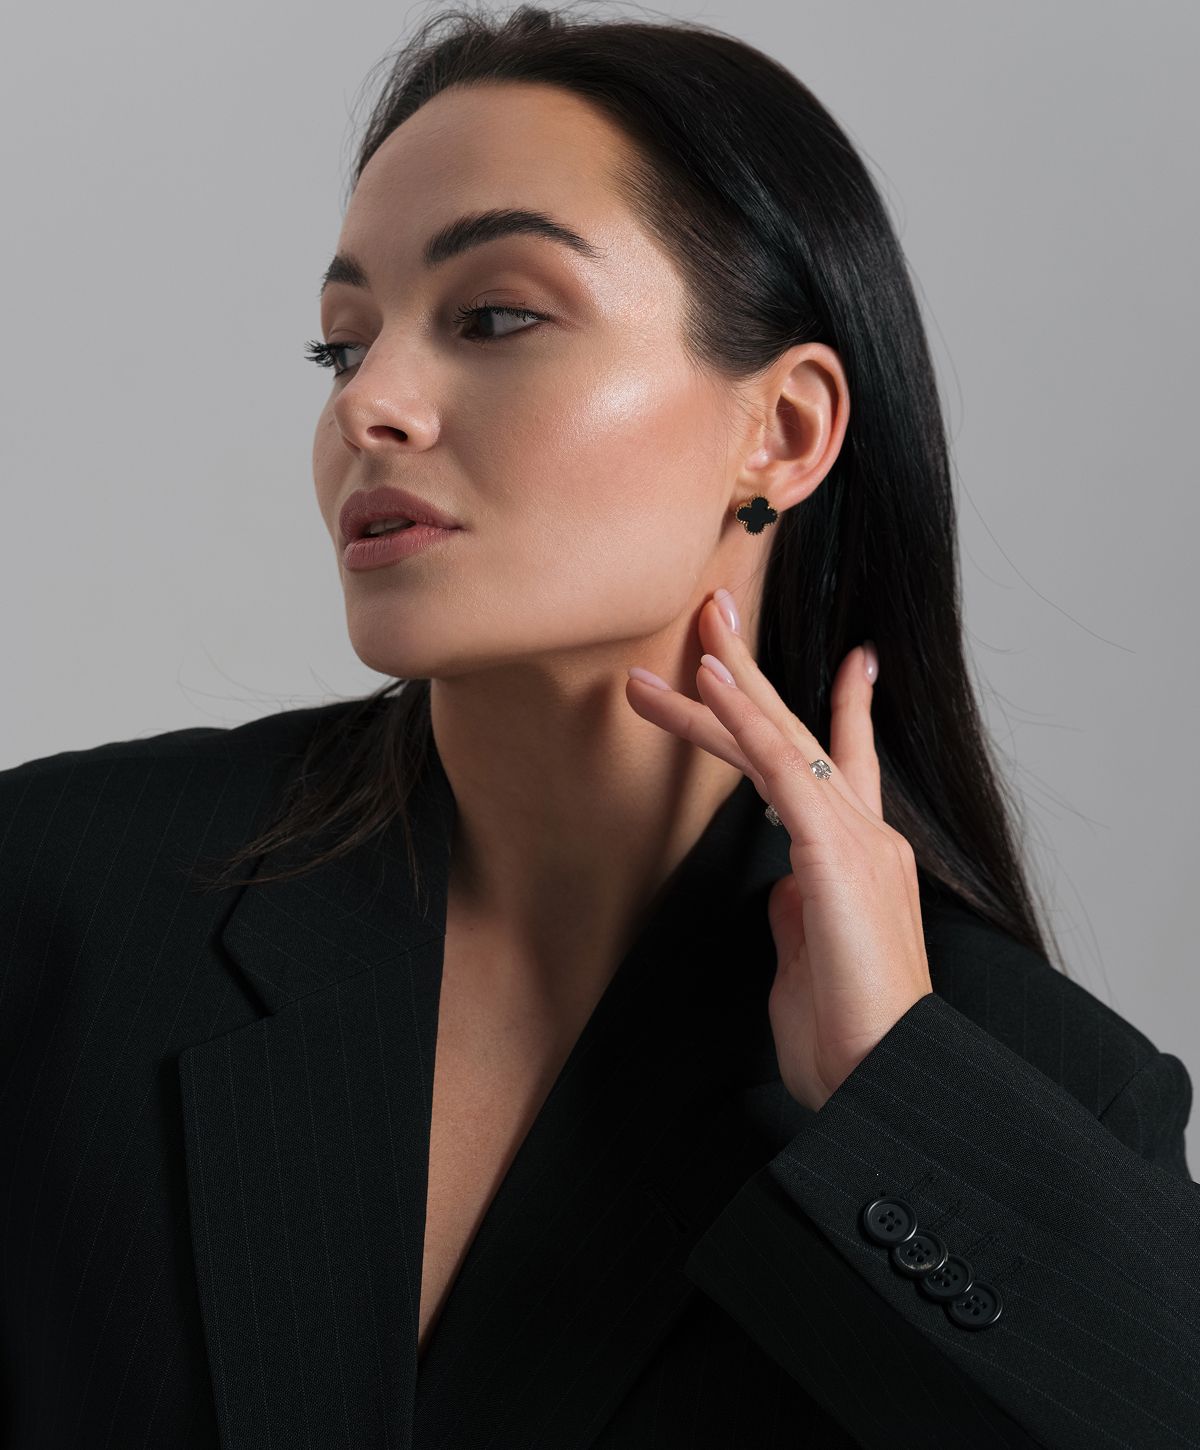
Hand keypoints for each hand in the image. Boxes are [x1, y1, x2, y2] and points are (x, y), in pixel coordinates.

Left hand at [625, 589, 933, 1112]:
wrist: (884, 1081)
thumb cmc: (850, 1037)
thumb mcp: (808, 961)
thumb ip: (797, 912)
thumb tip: (780, 885)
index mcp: (860, 860)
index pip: (845, 764)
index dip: (843, 706)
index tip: (851, 659)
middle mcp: (865, 836)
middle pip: (802, 733)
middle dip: (756, 672)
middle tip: (718, 617)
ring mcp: (855, 839)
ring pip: (780, 740)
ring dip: (727, 685)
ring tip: (689, 638)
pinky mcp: (835, 853)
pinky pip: (783, 768)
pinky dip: (746, 719)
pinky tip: (715, 682)